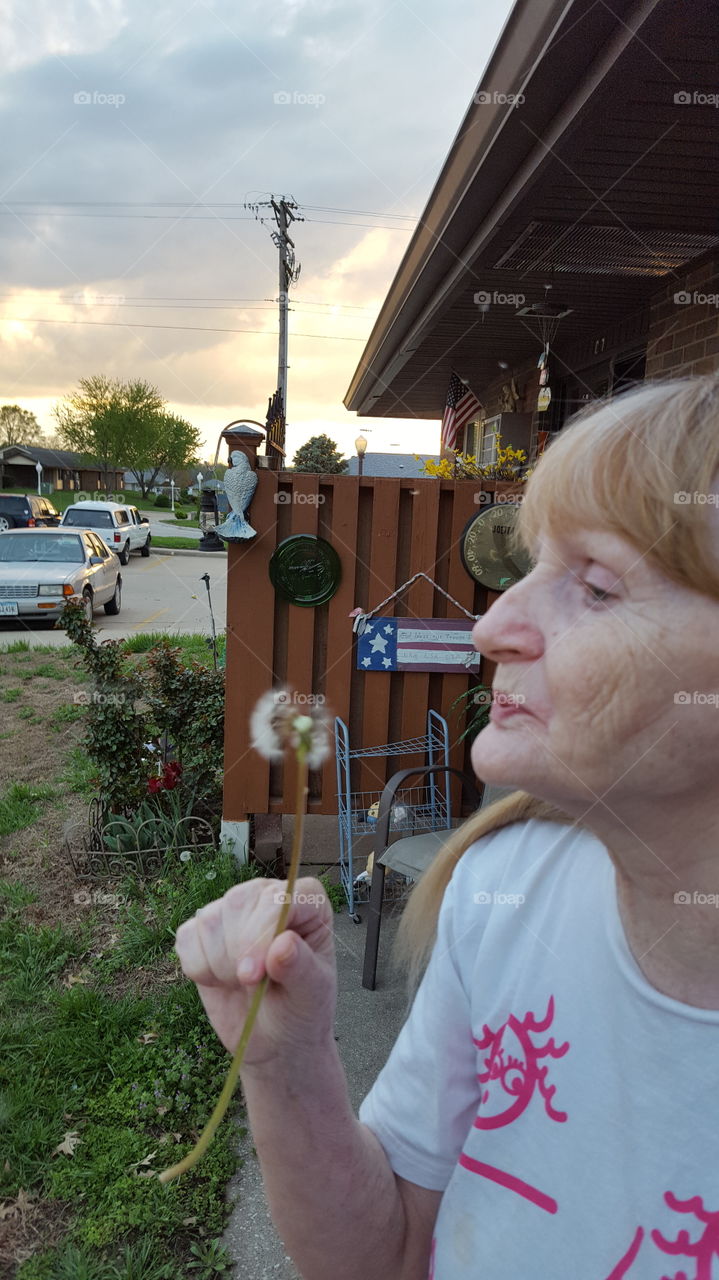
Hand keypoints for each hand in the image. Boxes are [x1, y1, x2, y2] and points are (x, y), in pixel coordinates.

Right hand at [174, 876, 337, 1068]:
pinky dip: (199, 968)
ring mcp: (234, 911)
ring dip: (219, 964)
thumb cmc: (301, 1010)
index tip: (254, 975)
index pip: (277, 897)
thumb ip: (301, 968)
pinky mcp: (203, 931)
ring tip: (243, 983)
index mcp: (307, 903)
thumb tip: (283, 944)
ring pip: (208, 920)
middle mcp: (268, 897)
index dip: (261, 933)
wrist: (274, 1037)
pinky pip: (187, 938)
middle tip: (253, 984)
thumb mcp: (311, 995)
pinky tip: (221, 981)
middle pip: (237, 903)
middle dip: (238, 953)